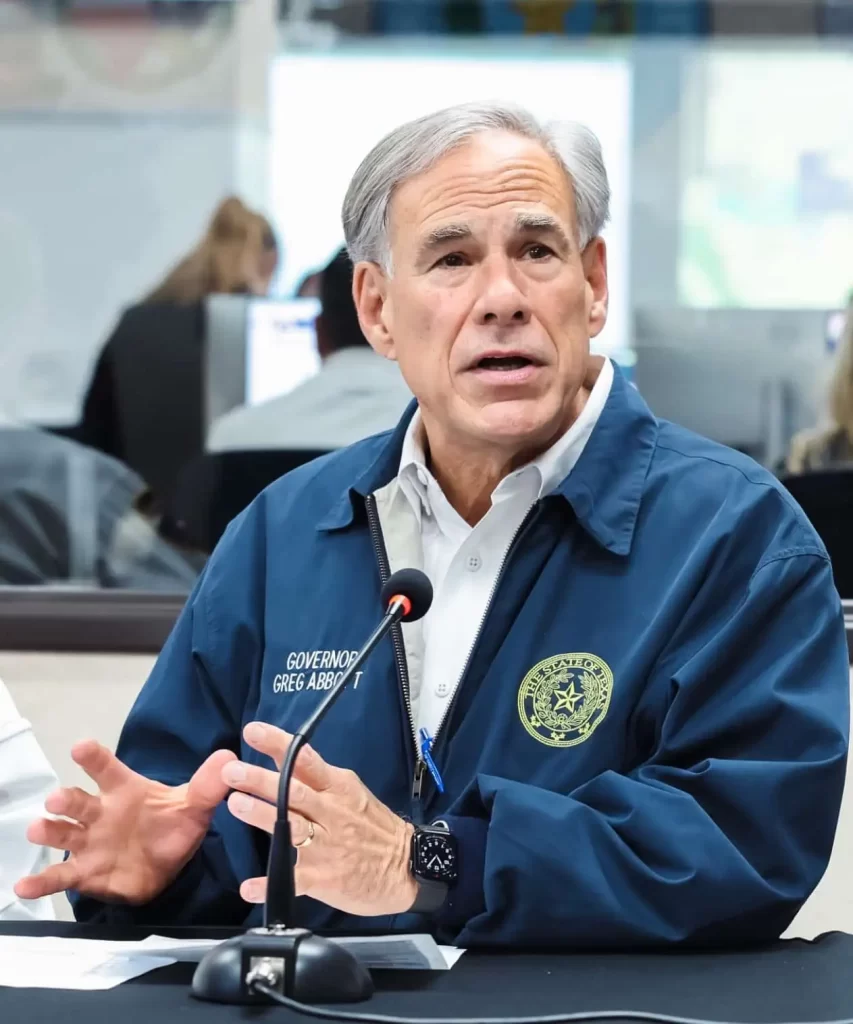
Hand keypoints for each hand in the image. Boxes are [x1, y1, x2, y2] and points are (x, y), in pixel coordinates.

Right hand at [15, 740, 236, 904]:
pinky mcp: (85, 872)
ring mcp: (89, 842)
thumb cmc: (171, 826)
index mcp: (124, 791)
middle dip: (66, 798)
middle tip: (57, 799)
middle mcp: (100, 813)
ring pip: (63, 833)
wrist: (166, 865)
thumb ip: (208, 785)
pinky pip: (59, 876)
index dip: (94, 757)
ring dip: (49, 831)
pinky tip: (23, 887)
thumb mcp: (194, 806)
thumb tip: (229, 759)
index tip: (81, 747)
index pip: (106, 768)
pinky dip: (40, 881)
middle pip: (78, 801)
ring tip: (38, 830)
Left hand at [223, 722, 416, 915]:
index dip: (279, 745)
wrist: (407, 867)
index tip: (253, 731)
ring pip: (291, 828)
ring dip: (263, 817)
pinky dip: (270, 885)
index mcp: (338, 788)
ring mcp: (327, 846)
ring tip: (237, 805)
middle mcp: (331, 813)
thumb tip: (281, 754)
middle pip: (294, 792)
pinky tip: (250, 887)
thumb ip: (314, 776)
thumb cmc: (374, 826)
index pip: (306, 760)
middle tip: (231, 771)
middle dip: (261, 780)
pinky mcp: (323, 878)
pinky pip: (293, 881)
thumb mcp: (349, 792)